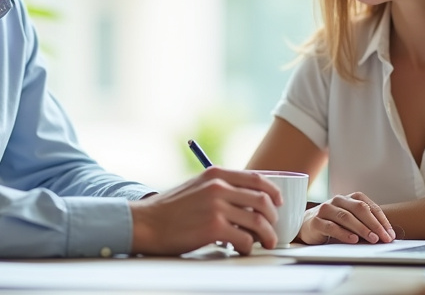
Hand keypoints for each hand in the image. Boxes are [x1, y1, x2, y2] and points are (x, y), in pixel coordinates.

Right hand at [129, 166, 280, 255]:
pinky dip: (248, 247)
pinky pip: (244, 239)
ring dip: (266, 235)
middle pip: (262, 200)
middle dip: (272, 217)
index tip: (278, 202)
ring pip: (258, 221)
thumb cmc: (170, 209)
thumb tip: (247, 201)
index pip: (256, 178)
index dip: (273, 191)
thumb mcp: (197, 187)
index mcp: (216, 174)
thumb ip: (220, 188)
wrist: (147, 223)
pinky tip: (242, 249)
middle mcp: (218, 187)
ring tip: (265, 242)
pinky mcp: (213, 228)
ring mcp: (216, 207)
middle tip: (271, 228)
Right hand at [299, 192, 395, 244]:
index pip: (369, 206)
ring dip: (362, 229)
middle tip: (384, 237)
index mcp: (349, 198)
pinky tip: (353, 240)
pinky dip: (344, 234)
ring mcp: (326, 209)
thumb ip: (365, 224)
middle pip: (359, 209)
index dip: (382, 220)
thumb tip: (386, 236)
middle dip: (374, 224)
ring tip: (372, 239)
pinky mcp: (316, 221)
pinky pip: (331, 226)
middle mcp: (338, 200)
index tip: (390, 234)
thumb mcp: (351, 221)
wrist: (307, 225)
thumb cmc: (334, 223)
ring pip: (346, 217)